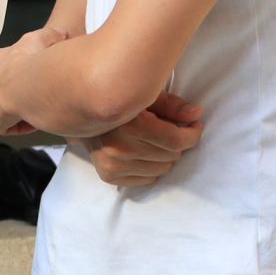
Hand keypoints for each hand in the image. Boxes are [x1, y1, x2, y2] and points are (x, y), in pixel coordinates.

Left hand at [0, 26, 65, 133]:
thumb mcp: (39, 40)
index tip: (34, 81)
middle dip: (15, 95)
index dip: (20, 78)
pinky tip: (31, 120)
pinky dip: (16, 125)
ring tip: (35, 109)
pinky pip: (1, 126)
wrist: (25, 85)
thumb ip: (48, 35)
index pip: (0, 72)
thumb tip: (61, 34)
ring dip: (16, 110)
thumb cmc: (30, 62)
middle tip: (35, 97)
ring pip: (0, 109)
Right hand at [84, 92, 203, 188]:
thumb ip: (171, 105)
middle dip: (176, 142)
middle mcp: (119, 147)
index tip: (194, 126)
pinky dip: (152, 168)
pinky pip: (148, 179)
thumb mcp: (144, 94)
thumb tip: (197, 114)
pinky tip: (144, 153)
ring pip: (162, 169)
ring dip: (165, 156)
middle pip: (171, 156)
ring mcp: (112, 164)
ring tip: (156, 141)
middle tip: (170, 130)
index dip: (192, 134)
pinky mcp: (108, 175)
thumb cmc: (118, 100)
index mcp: (129, 124)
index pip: (175, 141)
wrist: (78, 113)